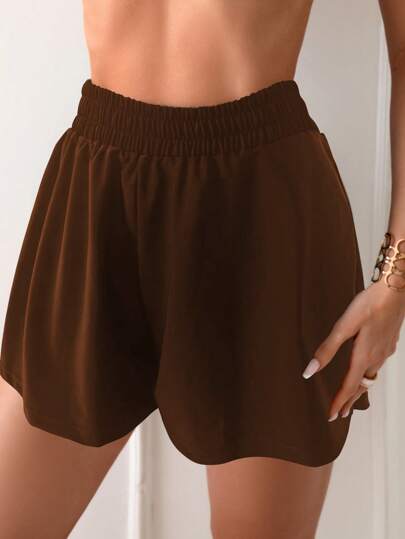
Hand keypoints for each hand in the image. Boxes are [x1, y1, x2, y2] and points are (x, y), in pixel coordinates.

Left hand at [302, 278, 404, 420]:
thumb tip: (309, 372)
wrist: (396, 291)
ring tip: (351, 396)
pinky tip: (367, 369)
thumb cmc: (369, 305)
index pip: (348, 387)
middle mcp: (376, 358)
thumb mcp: (344, 326)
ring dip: (360, 388)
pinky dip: (369, 374)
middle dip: (349, 400)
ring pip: (371, 376)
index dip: (338, 402)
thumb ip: (327, 349)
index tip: (331, 416)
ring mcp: (385, 351)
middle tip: (340, 413)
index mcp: (363, 356)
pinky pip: (377, 366)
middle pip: (361, 386)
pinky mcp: (389, 342)